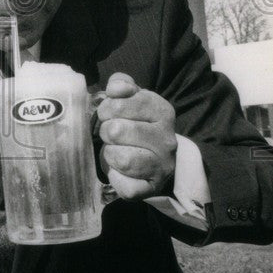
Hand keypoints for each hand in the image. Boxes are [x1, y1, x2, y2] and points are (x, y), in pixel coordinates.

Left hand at [96, 72, 176, 199]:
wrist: (156, 159)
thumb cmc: (137, 123)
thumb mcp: (132, 98)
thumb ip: (122, 84)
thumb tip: (116, 88)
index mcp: (163, 112)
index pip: (123, 103)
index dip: (108, 108)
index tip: (110, 113)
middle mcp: (167, 139)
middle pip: (117, 130)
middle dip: (106, 131)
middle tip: (111, 134)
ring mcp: (162, 165)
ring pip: (121, 158)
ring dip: (109, 153)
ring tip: (115, 150)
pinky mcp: (151, 187)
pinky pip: (124, 184)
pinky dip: (115, 177)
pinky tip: (119, 170)